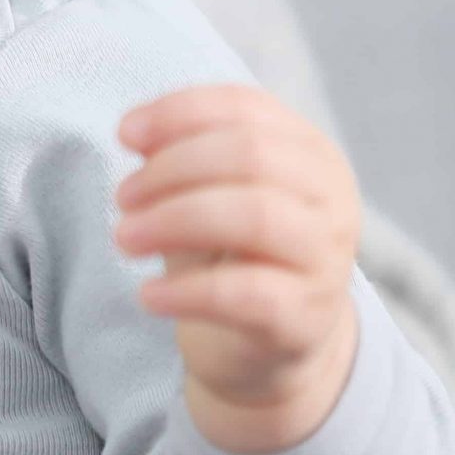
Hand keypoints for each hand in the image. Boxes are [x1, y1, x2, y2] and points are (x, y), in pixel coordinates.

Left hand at [115, 85, 362, 454]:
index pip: (246, 108)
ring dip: (171, 221)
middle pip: (251, 155)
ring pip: (254, 217)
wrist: (264, 346)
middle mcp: (331, 198)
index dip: (179, 113)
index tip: (124, 134)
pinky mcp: (306, 317)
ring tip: (124, 238)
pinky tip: (148, 295)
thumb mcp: (204, 193)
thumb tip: (136, 131)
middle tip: (122, 198)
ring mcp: (327, 259)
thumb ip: (179, 154)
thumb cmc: (230, 253)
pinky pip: (244, 294)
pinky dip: (184, 291)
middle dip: (171, 169)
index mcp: (309, 152)